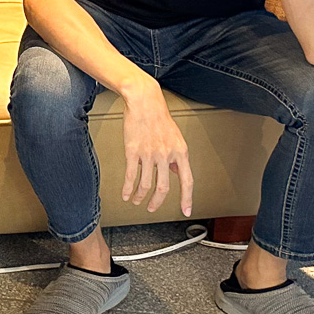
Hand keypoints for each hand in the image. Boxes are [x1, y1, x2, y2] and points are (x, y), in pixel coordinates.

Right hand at [118, 81, 192, 215]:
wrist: (144, 102)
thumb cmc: (159, 117)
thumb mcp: (176, 137)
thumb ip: (176, 156)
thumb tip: (176, 172)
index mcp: (180, 152)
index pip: (187, 181)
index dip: (187, 198)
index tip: (186, 211)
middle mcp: (166, 155)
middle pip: (163, 188)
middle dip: (157, 202)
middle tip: (152, 208)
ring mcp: (149, 154)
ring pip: (145, 185)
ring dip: (140, 197)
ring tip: (137, 201)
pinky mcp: (133, 151)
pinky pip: (131, 176)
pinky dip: (128, 189)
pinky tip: (126, 194)